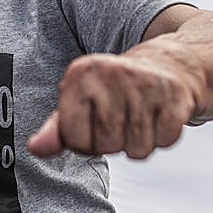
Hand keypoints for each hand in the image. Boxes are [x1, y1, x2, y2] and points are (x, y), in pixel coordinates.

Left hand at [29, 53, 196, 159]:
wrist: (171, 63)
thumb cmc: (118, 87)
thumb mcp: (81, 100)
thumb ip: (57, 128)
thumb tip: (36, 148)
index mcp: (81, 74)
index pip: (73, 139)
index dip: (86, 141)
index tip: (95, 121)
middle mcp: (111, 74)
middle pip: (106, 146)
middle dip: (115, 142)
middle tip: (123, 117)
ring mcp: (145, 84)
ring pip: (137, 149)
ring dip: (140, 141)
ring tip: (141, 115)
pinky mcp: (175, 96)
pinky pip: (164, 141)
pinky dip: (164, 136)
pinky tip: (160, 114)